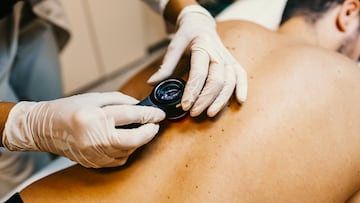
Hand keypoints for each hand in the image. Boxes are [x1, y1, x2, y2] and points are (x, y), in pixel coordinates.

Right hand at [2, 92, 164, 167]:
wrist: (43, 128)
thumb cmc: (67, 109)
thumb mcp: (94, 97)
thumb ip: (119, 100)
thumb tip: (140, 106)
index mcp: (94, 117)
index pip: (130, 116)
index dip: (149, 115)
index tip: (159, 114)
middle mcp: (94, 138)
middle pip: (133, 139)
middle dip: (149, 132)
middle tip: (155, 125)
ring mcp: (93, 153)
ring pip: (127, 151)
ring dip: (139, 141)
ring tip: (141, 130)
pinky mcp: (93, 162)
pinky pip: (118, 159)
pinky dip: (126, 150)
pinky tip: (126, 141)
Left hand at [148, 5, 247, 116]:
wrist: (201, 25)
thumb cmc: (187, 36)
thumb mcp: (174, 46)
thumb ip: (165, 66)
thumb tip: (151, 83)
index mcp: (202, 47)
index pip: (199, 73)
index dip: (192, 91)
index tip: (184, 105)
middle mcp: (218, 53)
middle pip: (216, 80)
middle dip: (205, 99)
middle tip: (194, 112)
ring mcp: (227, 58)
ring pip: (230, 81)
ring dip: (221, 100)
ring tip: (210, 113)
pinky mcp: (233, 63)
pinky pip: (241, 76)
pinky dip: (242, 88)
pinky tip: (240, 101)